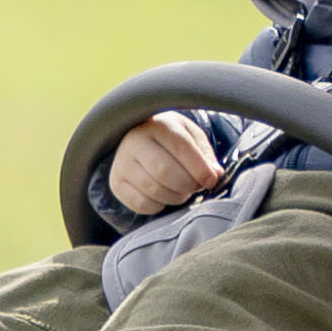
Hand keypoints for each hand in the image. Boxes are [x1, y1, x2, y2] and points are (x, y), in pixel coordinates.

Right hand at [106, 112, 225, 218]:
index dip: (199, 168)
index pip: (180, 148)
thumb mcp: (192, 137)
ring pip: (153, 189)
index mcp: (158, 124)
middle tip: (196, 186)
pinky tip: (164, 196)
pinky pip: (141, 204)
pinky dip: (159, 206)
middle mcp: (135, 140)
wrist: (141, 140)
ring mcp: (122, 162)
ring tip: (182, 190)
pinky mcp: (116, 182)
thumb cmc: (172, 139)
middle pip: (164, 171)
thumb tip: (214, 175)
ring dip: (176, 196)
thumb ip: (205, 155)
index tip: (211, 180)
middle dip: (188, 184)